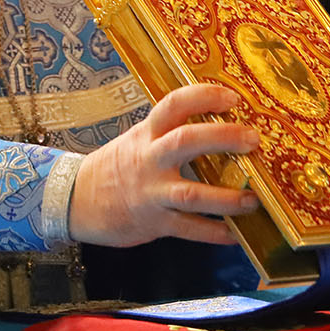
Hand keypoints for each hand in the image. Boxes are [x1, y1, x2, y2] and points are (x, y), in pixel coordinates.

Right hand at [69, 84, 260, 246]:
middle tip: (253, 139)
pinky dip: (213, 232)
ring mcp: (151, 192)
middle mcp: (150, 159)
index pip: (174, 104)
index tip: (233, 97)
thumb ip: (173, 132)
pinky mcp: (153, 223)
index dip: (203, 97)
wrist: (76, 199)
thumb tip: (222, 123)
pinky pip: (188, 229)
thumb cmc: (117, 166)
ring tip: (252, 199)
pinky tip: (235, 233)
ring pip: (192, 193)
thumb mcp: (140, 139)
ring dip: (227, 198)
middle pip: (186, 141)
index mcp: (148, 133)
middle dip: (223, 138)